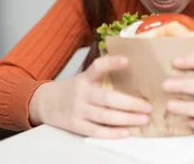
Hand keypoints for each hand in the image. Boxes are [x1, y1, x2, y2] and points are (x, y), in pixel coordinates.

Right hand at [29, 56, 151, 137]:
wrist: (45, 103)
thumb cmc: (73, 90)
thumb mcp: (84, 78)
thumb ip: (103, 76)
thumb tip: (133, 72)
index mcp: (85, 78)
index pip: (97, 67)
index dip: (111, 63)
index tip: (127, 60)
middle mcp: (81, 93)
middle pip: (108, 98)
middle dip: (130, 103)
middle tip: (148, 107)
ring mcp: (77, 110)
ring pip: (104, 116)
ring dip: (126, 119)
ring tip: (143, 120)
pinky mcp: (75, 125)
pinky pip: (95, 131)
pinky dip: (111, 133)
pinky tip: (126, 132)